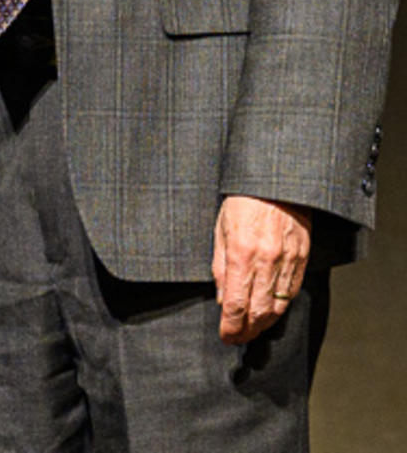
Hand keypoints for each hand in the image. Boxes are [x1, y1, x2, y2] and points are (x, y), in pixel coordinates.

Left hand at [213, 194, 312, 343]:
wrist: (275, 184)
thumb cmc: (242, 203)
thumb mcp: (220, 230)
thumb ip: (220, 267)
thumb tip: (222, 300)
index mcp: (241, 255)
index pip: (236, 304)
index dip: (231, 326)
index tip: (226, 337)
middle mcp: (266, 262)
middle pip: (258, 311)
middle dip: (247, 330)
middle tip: (238, 339)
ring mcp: (287, 262)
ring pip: (278, 306)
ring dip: (265, 323)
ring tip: (253, 330)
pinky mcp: (302, 259)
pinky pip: (292, 291)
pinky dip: (281, 306)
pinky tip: (271, 312)